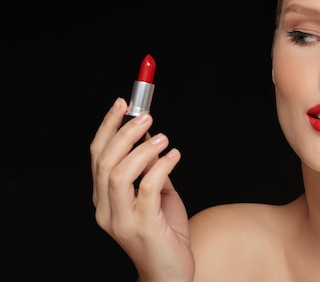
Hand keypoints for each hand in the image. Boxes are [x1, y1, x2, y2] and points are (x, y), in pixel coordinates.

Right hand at [90, 98, 194, 281]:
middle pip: (104, 162)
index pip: (97, 156)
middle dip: (125, 132)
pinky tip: (174, 156)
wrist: (171, 271)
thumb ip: (148, 166)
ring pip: (120, 174)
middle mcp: (106, 210)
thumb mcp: (156, 191)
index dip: (108, 127)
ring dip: (142, 149)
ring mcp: (122, 220)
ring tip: (164, 139)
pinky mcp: (143, 227)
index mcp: (104, 199)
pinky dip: (161, 166)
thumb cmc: (164, 231)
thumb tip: (147, 132)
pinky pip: (148, 188)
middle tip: (147, 115)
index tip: (123, 104)